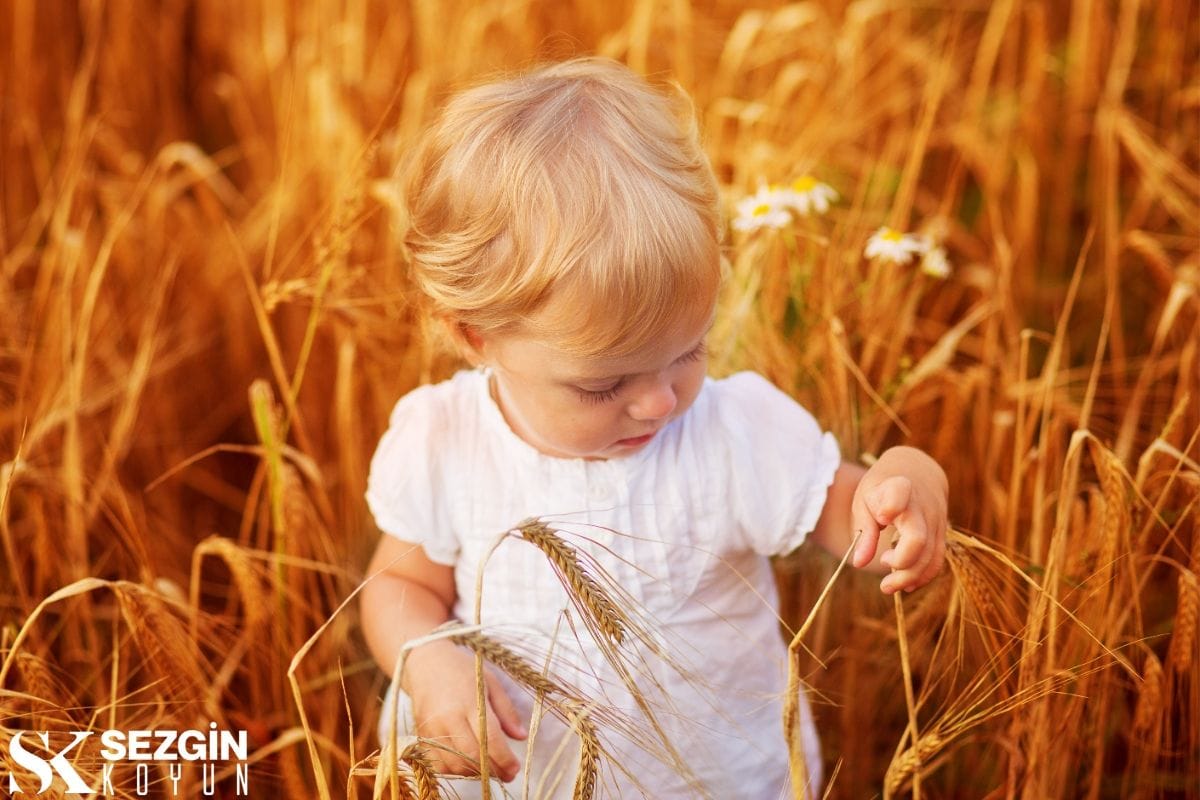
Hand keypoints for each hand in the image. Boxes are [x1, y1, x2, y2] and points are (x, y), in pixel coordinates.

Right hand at [403, 639, 526, 780]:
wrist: (425, 663)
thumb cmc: (462, 669)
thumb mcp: (490, 682)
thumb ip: (506, 710)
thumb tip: (521, 737)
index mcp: (469, 701)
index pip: (490, 738)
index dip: (504, 758)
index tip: (516, 768)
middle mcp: (449, 717)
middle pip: (472, 755)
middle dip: (493, 771)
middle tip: (507, 774)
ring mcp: (433, 729)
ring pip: (454, 764)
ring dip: (474, 773)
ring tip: (489, 770)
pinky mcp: (421, 736)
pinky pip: (437, 764)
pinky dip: (454, 771)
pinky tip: (467, 766)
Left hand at [850, 447, 948, 593]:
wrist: (917, 470)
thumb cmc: (883, 488)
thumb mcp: (866, 501)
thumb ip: (865, 532)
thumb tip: (858, 563)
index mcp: (898, 488)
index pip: (899, 493)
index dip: (892, 505)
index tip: (882, 517)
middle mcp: (922, 505)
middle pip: (918, 540)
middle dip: (900, 564)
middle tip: (881, 569)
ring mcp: (937, 520)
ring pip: (931, 556)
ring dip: (910, 577)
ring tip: (887, 586)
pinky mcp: (943, 534)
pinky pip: (937, 560)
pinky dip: (922, 576)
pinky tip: (906, 583)